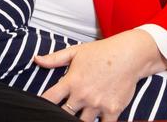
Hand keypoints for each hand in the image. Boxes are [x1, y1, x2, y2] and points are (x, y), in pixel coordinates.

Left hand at [36, 29, 166, 121]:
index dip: (42, 104)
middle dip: (60, 115)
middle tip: (59, 114)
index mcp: (71, 81)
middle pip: (64, 114)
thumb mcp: (76, 51)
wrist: (129, 55)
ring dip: (79, 120)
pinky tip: (96, 120)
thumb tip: (36, 60)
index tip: (39, 107)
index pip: (49, 99)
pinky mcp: (112, 110)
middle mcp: (83, 95)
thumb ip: (55, 59)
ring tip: (78, 115)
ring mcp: (98, 104)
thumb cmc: (101, 52)